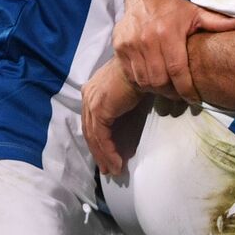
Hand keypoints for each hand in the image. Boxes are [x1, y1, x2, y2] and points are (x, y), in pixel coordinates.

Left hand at [82, 57, 144, 176]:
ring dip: (104, 156)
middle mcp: (88, 95)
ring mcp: (92, 102)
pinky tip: (116, 163)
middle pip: (90, 131)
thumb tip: (127, 122)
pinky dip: (108, 152)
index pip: (92, 120)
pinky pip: (101, 138)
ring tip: (113, 170)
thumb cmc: (144, 73)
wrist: (146, 63)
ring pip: (94, 137)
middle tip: (107, 169)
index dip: (98, 140)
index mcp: (93, 89)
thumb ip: (123, 105)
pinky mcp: (99, 110)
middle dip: (99, 152)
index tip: (106, 156)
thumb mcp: (129, 91)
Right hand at [113, 0, 234, 102]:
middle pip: (159, 80)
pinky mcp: (119, 46)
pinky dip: (141, 80)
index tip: (194, 99)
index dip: (186, 89)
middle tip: (179, 93)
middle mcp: (147, 40)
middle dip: (171, 92)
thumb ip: (217, 22)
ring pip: (144, 80)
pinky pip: (130, 73)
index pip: (178, 71)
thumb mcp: (196, 12)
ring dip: (156, 88)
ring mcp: (130, 44)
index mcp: (168, 33)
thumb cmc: (174, 5)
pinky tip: (151, 76)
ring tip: (166, 86)